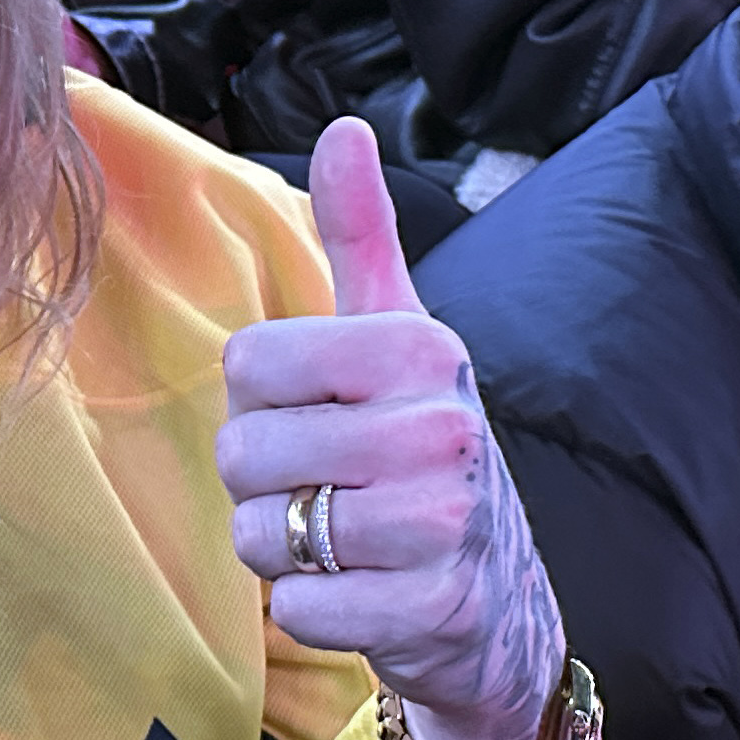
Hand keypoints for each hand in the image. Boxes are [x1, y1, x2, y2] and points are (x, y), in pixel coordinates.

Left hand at [220, 117, 565, 739]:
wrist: (497, 601)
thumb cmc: (421, 452)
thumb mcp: (400, 338)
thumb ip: (361, 236)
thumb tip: (342, 127)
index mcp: (420, 350)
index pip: (249, 363)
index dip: (263, 399)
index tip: (320, 413)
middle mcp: (438, 429)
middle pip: (243, 451)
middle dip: (265, 482)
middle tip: (329, 487)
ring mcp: (438, 525)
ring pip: (261, 535)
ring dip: (281, 551)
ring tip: (343, 540)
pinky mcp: (425, 611)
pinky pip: (296, 610)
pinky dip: (311, 611)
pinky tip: (362, 592)